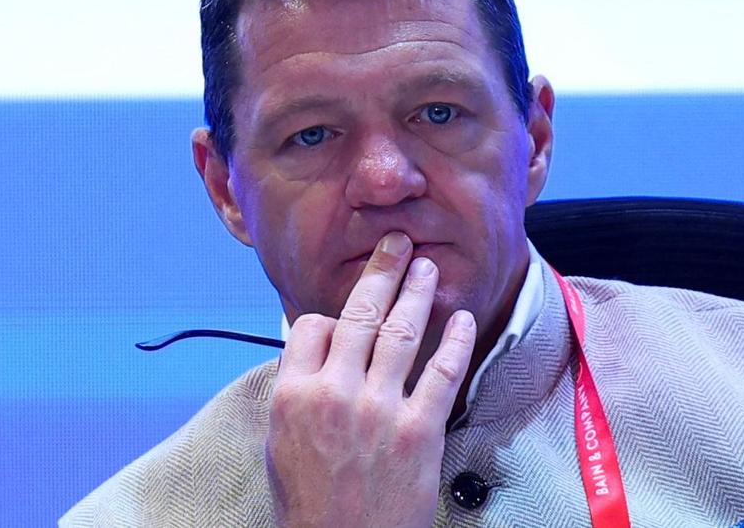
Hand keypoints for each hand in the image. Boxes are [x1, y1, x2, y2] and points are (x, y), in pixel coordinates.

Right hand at [265, 232, 476, 527]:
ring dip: (416, 292)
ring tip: (427, 268)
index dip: (331, 316)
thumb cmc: (310, 504)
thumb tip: (315, 352)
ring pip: (401, 332)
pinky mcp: (420, 430)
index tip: (347, 314)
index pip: (311, 326)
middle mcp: (335, 393)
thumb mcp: (282, 443)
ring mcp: (380, 410)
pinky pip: (442, 373)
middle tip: (396, 243)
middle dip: (382, 271)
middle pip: (360, 314)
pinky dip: (454, 341)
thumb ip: (298, 392)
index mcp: (294, 395)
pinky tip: (461, 319)